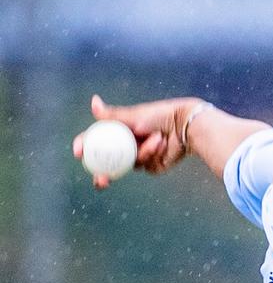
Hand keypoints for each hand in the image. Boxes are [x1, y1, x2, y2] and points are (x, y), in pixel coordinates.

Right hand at [72, 94, 197, 188]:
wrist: (184, 125)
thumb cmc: (159, 115)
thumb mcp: (133, 115)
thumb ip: (112, 115)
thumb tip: (93, 102)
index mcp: (119, 131)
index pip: (96, 140)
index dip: (85, 147)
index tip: (79, 153)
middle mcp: (127, 144)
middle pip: (107, 163)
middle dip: (102, 174)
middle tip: (101, 180)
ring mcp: (139, 157)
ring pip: (128, 165)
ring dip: (142, 153)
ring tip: (157, 138)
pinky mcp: (152, 166)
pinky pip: (145, 166)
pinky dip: (152, 155)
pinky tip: (162, 144)